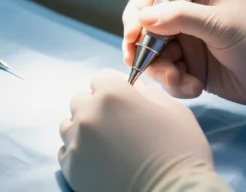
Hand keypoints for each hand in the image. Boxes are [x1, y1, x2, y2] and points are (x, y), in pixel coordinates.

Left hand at [58, 69, 213, 191]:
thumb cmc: (180, 151)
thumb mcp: (173, 109)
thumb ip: (147, 92)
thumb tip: (133, 88)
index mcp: (113, 94)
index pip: (101, 78)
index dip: (115, 88)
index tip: (124, 101)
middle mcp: (89, 114)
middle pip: (81, 99)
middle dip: (97, 106)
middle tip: (117, 125)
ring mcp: (77, 142)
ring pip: (69, 124)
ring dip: (84, 128)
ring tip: (106, 144)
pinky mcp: (71, 167)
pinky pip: (65, 150)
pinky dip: (79, 151)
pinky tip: (99, 160)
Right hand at [122, 0, 245, 107]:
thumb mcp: (221, 25)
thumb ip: (180, 18)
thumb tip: (142, 16)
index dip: (136, 13)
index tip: (134, 35)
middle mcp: (187, 18)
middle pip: (146, 30)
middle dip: (145, 50)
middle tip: (147, 67)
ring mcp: (190, 44)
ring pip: (155, 57)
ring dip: (163, 72)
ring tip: (183, 82)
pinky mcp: (194, 69)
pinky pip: (170, 76)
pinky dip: (177, 84)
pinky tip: (196, 88)